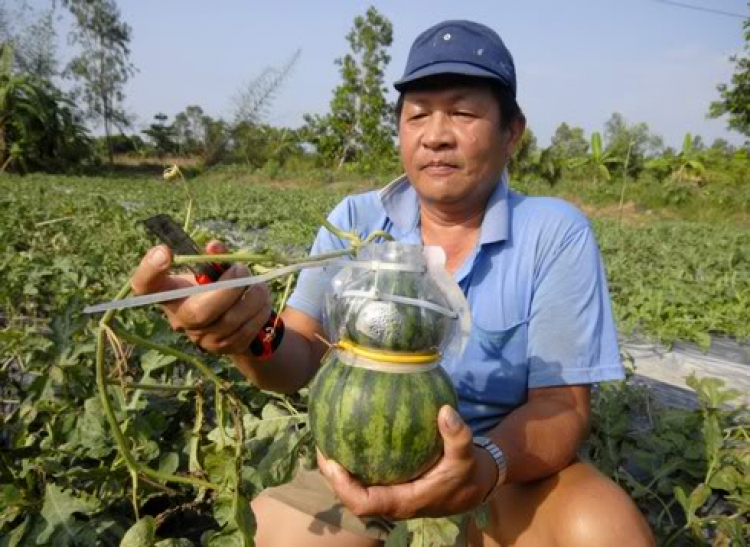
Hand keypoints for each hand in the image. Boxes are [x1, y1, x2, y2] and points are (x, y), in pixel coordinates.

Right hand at [130, 241, 272, 354]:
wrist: (236, 319)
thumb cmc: (219, 285)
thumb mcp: (215, 267)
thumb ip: (214, 256)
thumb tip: (215, 247)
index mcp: (169, 292)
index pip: (145, 286)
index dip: (149, 271)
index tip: (165, 251)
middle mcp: (179, 318)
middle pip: (199, 312)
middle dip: (228, 288)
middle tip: (241, 269)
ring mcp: (200, 338)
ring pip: (231, 320)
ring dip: (252, 296)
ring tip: (257, 284)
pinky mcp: (223, 349)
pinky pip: (247, 329)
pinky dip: (259, 310)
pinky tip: (260, 301)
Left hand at [317, 405, 496, 519]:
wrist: (474, 485)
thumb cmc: (466, 472)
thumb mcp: (466, 455)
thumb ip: (457, 436)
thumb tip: (445, 411)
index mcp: (404, 501)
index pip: (365, 504)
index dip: (344, 488)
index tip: (332, 464)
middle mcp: (392, 502)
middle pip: (352, 497)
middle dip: (333, 477)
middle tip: (321, 447)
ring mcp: (390, 495)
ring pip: (356, 489)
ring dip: (339, 470)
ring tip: (325, 441)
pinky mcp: (392, 485)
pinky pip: (365, 477)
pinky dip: (353, 462)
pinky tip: (346, 436)